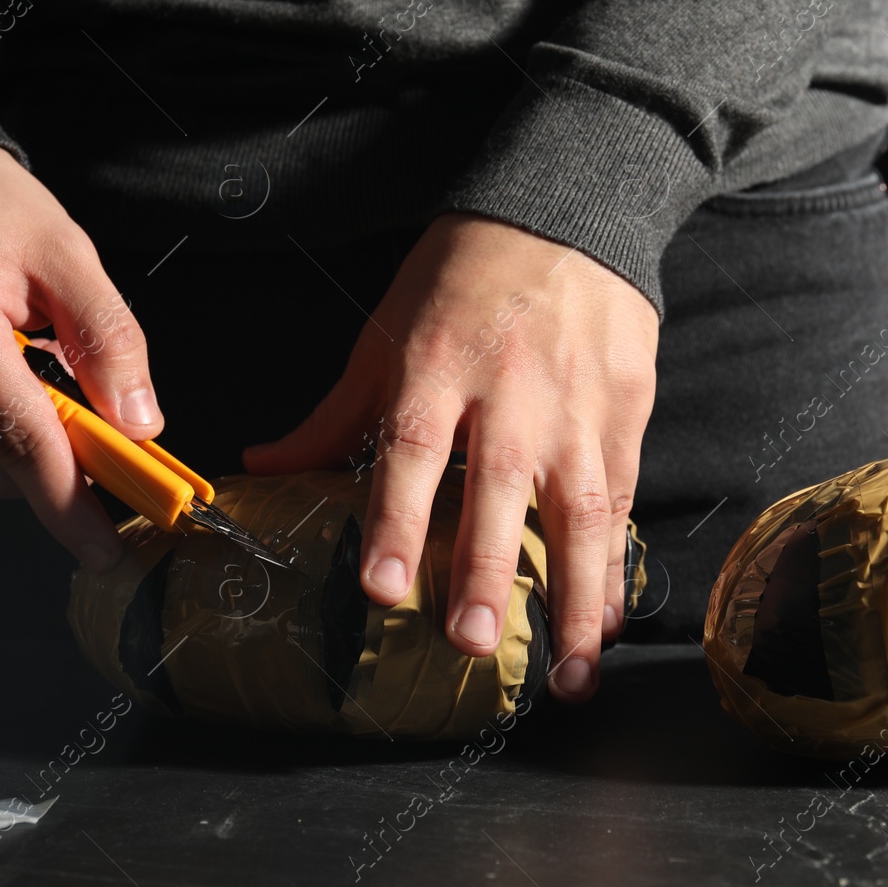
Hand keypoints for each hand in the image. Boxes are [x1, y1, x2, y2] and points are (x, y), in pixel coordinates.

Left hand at [243, 214, 658, 701]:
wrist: (567, 211)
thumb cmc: (464, 276)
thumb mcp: (388, 331)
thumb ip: (336, 414)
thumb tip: (261, 468)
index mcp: (436, 365)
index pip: (411, 449)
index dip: (395, 520)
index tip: (380, 588)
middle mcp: (509, 392)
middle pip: (496, 488)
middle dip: (484, 569)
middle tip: (469, 642)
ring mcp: (576, 405)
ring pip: (578, 510)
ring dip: (575, 597)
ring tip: (570, 675)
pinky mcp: (626, 412)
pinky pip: (621, 500)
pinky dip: (615, 564)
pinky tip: (605, 622)